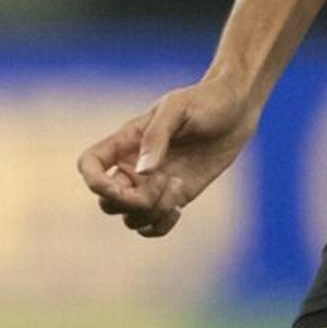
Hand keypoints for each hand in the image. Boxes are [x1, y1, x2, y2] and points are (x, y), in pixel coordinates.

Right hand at [79, 79, 261, 239]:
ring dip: (151, 212)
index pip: (89, 166)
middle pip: (108, 201)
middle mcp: (133, 167)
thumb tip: (142, 172)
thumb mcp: (178, 109)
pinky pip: (152, 226)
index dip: (95, 182)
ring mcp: (152, 185)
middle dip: (132, 202)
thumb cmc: (205, 101)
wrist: (237, 109)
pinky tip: (179, 209)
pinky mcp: (174, 198)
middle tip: (163, 182)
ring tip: (177, 187)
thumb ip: (156, 137)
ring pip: (130, 218)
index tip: (118, 187)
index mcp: (126, 142)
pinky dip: (160, 226)